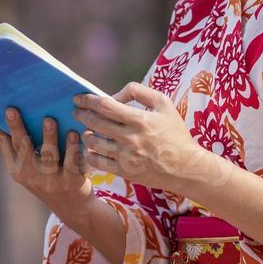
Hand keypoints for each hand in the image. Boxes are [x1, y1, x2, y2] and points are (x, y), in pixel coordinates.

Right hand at [0, 107, 90, 212]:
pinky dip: (71, 147)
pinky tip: (72, 133)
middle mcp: (31, 175)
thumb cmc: (48, 181)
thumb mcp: (27, 169)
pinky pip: (70, 162)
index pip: (2, 145)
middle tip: (11, 110)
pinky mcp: (71, 182)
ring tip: (48, 120)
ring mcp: (51, 180)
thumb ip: (17, 148)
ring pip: (48, 155)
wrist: (72, 209)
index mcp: (17, 169)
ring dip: (48, 136)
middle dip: (16, 129)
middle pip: (22, 149)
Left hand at [72, 82, 212, 194]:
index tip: (78, 98)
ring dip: (85, 134)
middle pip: (94, 122)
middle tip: (76, 111)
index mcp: (139, 119)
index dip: (88, 100)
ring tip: (86, 130)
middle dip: (81, 114)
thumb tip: (115, 95)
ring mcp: (125, 156)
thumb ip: (139, 92)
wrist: (186, 167)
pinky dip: (89, 153)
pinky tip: (91, 148)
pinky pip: (97, 162)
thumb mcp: (164, 104)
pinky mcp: (124, 171)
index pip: (104, 106)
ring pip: (93, 142)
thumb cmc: (175, 133)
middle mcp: (130, 138)